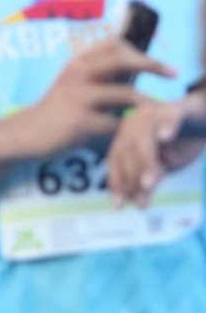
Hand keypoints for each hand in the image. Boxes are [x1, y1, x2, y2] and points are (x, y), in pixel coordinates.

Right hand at [7, 38, 176, 160]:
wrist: (24, 135)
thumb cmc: (52, 112)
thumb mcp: (69, 83)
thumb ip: (94, 73)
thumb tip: (127, 64)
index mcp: (78, 63)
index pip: (114, 43)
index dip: (138, 50)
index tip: (154, 62)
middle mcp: (78, 74)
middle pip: (123, 59)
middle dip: (152, 65)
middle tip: (172, 73)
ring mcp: (79, 97)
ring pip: (126, 94)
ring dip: (148, 103)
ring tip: (160, 110)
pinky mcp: (80, 122)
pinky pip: (116, 124)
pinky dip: (130, 129)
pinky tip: (137, 133)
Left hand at [105, 89, 205, 205]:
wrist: (204, 118)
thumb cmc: (181, 142)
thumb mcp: (164, 164)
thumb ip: (150, 175)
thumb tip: (135, 197)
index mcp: (127, 136)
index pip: (116, 160)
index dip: (117, 182)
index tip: (118, 205)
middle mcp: (135, 122)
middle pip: (128, 151)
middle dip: (133, 179)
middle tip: (141, 202)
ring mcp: (154, 113)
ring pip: (145, 137)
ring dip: (146, 161)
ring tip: (150, 183)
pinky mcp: (176, 108)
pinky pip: (170, 115)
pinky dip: (167, 125)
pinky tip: (166, 137)